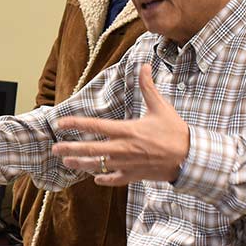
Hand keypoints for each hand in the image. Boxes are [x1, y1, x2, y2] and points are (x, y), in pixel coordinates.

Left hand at [50, 64, 188, 185]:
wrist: (190, 157)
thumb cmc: (175, 131)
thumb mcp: (161, 107)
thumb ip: (148, 87)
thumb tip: (144, 66)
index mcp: (128, 130)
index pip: (96, 126)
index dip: (76, 124)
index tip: (60, 123)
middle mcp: (124, 148)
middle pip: (91, 150)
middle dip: (71, 149)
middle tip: (55, 149)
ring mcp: (127, 164)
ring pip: (98, 166)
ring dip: (81, 164)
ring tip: (67, 162)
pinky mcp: (134, 175)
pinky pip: (115, 179)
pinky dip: (104, 179)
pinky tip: (95, 178)